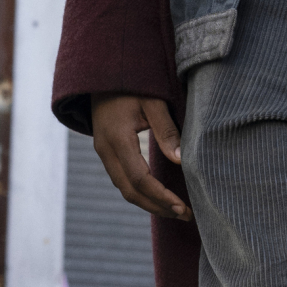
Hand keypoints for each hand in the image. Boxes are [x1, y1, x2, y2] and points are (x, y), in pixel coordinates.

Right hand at [91, 93, 187, 220]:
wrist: (101, 72)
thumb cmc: (131, 82)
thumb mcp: (153, 101)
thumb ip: (166, 130)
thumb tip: (181, 161)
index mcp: (117, 139)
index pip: (140, 179)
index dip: (161, 196)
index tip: (183, 207)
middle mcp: (105, 150)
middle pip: (130, 191)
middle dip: (157, 206)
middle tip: (185, 215)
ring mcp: (103, 151)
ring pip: (124, 188)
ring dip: (149, 202)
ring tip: (175, 210)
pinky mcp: (106, 150)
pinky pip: (122, 178)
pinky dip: (140, 191)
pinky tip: (158, 194)